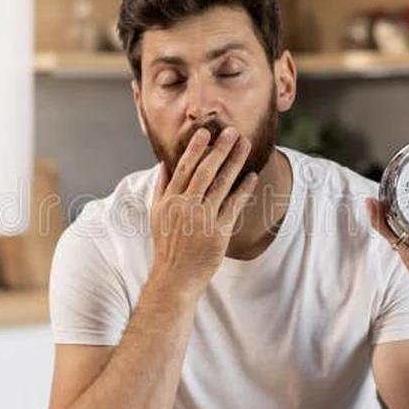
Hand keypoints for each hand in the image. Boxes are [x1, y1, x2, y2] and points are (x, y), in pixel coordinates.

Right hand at [150, 126, 257, 294]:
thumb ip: (161, 188)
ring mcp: (203, 218)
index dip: (196, 148)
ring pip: (221, 184)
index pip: (184, 168)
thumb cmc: (167, 245)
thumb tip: (164, 164)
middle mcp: (186, 206)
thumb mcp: (156, 215)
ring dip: (234, 162)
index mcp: (170, 200)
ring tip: (245, 145)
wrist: (175, 277)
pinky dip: (243, 189)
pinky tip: (252, 176)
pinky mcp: (219, 232)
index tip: (206, 132)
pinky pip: (234, 205)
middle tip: (232, 131)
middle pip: (204, 171)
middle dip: (219, 149)